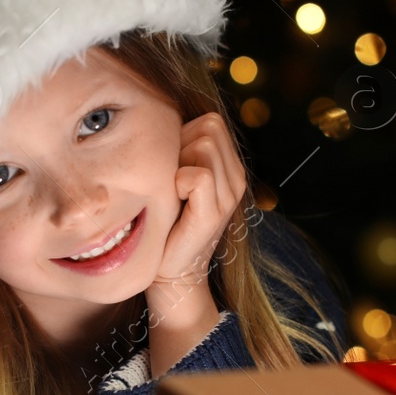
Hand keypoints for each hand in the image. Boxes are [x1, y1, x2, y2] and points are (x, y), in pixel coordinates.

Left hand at [149, 112, 247, 314]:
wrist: (170, 274)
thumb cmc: (165, 224)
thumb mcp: (175, 180)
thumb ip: (181, 151)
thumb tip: (159, 120)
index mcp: (229, 168)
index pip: (211, 121)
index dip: (184, 134)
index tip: (171, 166)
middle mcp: (236, 178)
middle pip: (209, 126)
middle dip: (182, 144)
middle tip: (170, 178)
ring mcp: (229, 195)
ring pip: (204, 144)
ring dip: (178, 161)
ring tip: (172, 190)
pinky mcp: (215, 212)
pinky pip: (198, 175)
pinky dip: (178, 182)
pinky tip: (174, 200)